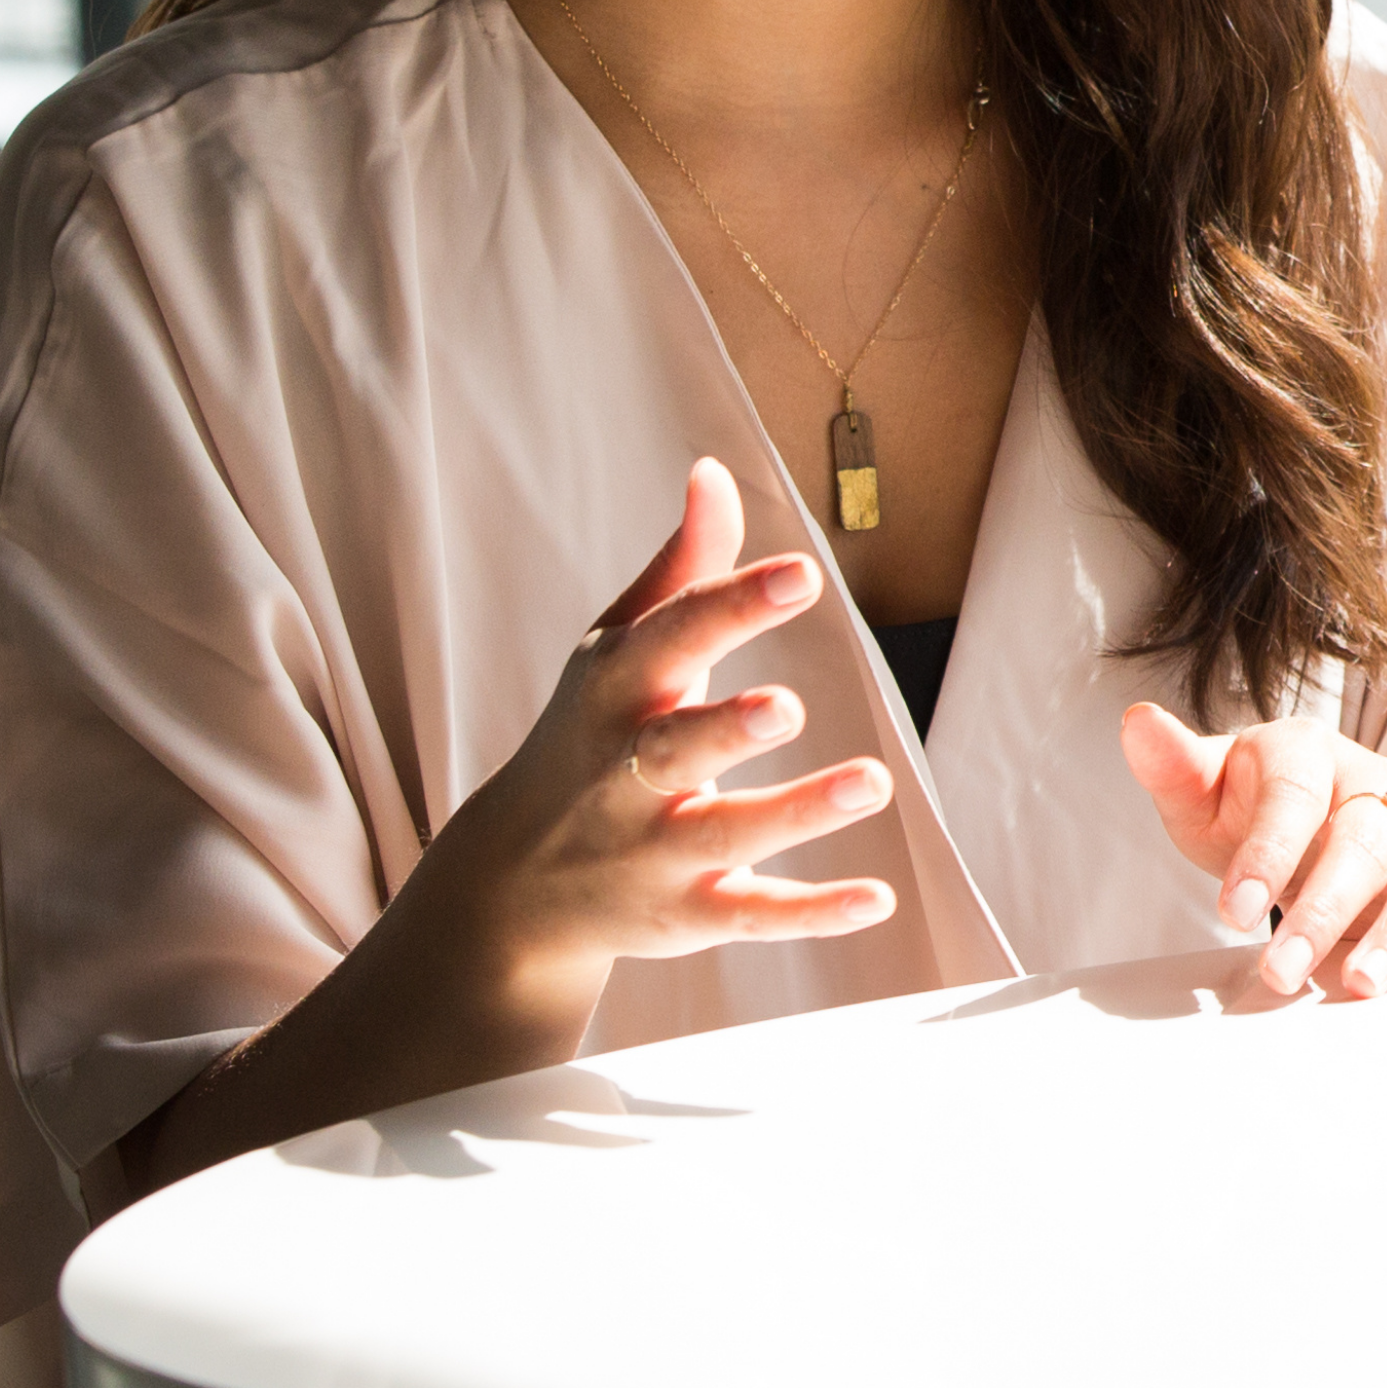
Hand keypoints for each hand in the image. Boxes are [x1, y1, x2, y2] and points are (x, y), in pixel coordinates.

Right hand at [395, 455, 900, 1027]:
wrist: (508, 884)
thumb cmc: (586, 736)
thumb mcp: (616, 649)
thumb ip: (680, 568)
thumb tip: (715, 471)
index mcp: (616, 693)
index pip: (672, 640)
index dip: (733, 605)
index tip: (801, 574)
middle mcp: (626, 775)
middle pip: (678, 747)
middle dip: (727, 727)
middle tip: (787, 707)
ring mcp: (653, 851)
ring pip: (725, 833)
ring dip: (796, 812)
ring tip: (872, 781)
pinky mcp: (684, 916)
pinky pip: (750, 915)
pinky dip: (811, 912)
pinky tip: (878, 898)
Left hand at [1121, 703, 1386, 1002]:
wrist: (1310, 819)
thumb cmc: (1253, 809)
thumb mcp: (1204, 792)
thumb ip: (1174, 767)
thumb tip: (1138, 724)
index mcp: (1309, 754)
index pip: (1295, 797)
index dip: (1267, 853)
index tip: (1231, 911)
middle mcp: (1377, 784)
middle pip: (1363, 842)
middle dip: (1323, 912)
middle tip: (1282, 972)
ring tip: (1360, 984)